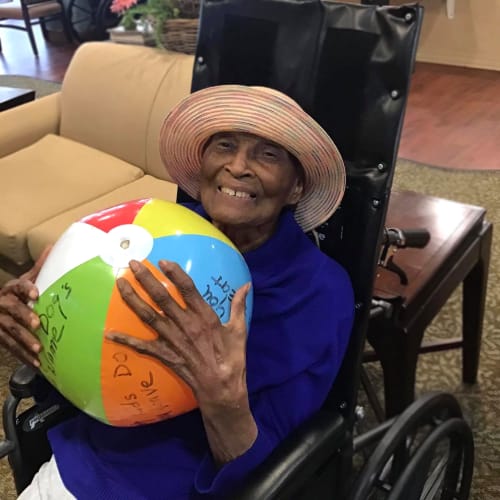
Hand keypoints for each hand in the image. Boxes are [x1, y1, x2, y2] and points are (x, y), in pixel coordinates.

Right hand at [0, 246, 51, 366]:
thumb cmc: (13, 295)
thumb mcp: (24, 281)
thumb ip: (39, 268)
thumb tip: (53, 246)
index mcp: (11, 289)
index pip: (18, 285)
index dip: (26, 289)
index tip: (36, 294)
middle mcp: (1, 303)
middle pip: (11, 309)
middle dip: (24, 316)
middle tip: (37, 325)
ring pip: (8, 331)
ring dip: (24, 341)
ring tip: (38, 350)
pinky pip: (8, 346)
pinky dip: (22, 355)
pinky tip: (35, 363)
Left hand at [108, 259, 256, 463]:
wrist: (221, 389)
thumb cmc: (232, 358)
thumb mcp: (239, 329)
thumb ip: (239, 305)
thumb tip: (246, 286)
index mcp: (204, 316)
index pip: (187, 289)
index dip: (174, 273)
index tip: (162, 260)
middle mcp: (185, 324)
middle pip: (162, 297)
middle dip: (146, 278)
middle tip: (133, 263)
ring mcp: (173, 340)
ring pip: (148, 315)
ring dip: (133, 298)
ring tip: (120, 283)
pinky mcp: (165, 355)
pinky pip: (142, 346)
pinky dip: (126, 340)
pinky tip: (110, 333)